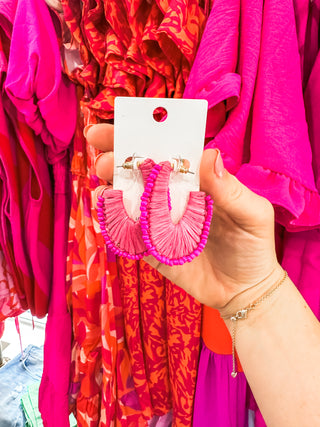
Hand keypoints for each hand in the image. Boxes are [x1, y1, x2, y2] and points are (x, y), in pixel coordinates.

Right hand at [86, 124, 280, 309]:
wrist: (243, 290)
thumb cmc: (253, 246)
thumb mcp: (252, 215)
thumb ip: (230, 189)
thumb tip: (208, 155)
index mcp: (196, 180)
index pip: (168, 150)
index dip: (144, 135)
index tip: (121, 123)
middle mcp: (173, 196)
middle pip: (140, 172)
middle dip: (117, 160)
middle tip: (104, 160)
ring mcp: (158, 222)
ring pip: (127, 200)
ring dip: (110, 191)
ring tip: (102, 189)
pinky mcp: (150, 248)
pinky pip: (126, 233)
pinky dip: (112, 223)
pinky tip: (104, 216)